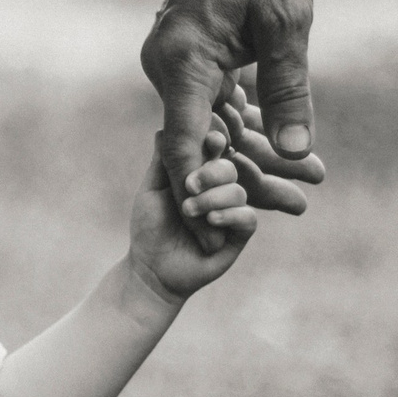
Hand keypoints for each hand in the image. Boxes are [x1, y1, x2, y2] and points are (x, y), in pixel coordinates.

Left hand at [128, 129, 255, 300]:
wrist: (151, 269)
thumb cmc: (149, 228)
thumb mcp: (151, 190)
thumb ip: (162, 161)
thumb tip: (165, 128)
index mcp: (200, 174)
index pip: (216, 151)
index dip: (216, 143)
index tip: (211, 139)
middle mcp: (219, 189)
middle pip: (230, 167)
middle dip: (213, 172)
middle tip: (190, 185)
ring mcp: (231, 211)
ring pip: (238, 191)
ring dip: (213, 198)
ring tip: (189, 211)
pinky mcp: (239, 235)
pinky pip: (247, 217)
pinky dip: (229, 215)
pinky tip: (211, 220)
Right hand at [141, 0, 326, 247]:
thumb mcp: (288, 25)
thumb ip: (287, 92)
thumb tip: (293, 154)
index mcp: (182, 61)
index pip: (187, 143)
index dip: (203, 189)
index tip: (219, 230)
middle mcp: (166, 65)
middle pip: (201, 139)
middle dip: (242, 175)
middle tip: (291, 209)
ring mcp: (172, 59)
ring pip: (210, 121)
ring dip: (249, 150)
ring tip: (301, 186)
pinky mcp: (187, 53)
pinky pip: (211, 98)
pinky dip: (242, 119)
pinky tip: (278, 145)